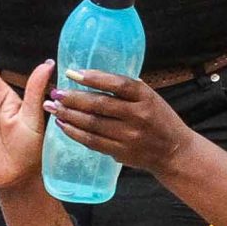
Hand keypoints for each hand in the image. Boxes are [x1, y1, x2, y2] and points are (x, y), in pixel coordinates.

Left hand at [48, 67, 197, 176]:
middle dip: (73, 98)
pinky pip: (92, 142)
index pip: (117, 84)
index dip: (93, 78)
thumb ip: (127, 89)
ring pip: (92, 124)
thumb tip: (94, 76)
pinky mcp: (121, 152)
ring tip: (52, 108)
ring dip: (69, 115)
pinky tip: (63, 125)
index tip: (71, 73)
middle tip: (55, 93)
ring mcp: (129, 136)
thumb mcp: (151, 97)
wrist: (174, 152)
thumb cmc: (160, 119)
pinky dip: (75, 133)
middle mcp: (138, 116)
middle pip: (99, 105)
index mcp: (145, 97)